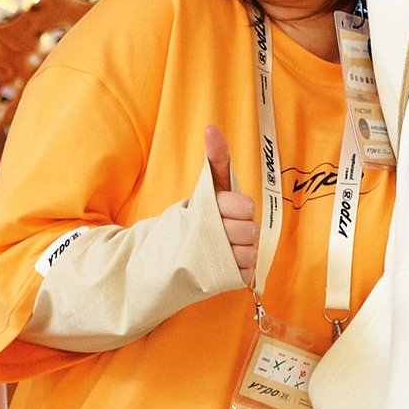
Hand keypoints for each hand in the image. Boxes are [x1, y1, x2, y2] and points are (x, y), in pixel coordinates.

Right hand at [203, 124, 258, 279]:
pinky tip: (222, 264)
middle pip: (250, 230)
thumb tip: (212, 127)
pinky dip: (239, 269)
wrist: (158, 263)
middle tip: (223, 231)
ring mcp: (213, 261)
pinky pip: (247, 273)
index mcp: (206, 209)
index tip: (224, 211)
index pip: (245, 206)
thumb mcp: (204, 190)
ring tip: (222, 248)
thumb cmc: (192, 220)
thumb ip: (215, 160)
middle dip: (241, 230)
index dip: (239, 209)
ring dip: (242, 251)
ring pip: (251, 252)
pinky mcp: (217, 282)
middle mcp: (209, 235)